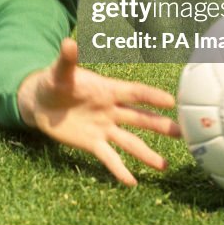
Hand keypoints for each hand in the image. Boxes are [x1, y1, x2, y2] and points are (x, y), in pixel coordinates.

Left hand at [17, 38, 181, 186]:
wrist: (40, 102)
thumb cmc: (53, 81)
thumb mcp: (59, 72)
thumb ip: (67, 60)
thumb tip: (68, 42)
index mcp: (107, 90)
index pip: (134, 92)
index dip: (151, 96)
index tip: (172, 101)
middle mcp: (110, 110)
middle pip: (140, 118)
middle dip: (160, 125)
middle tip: (183, 133)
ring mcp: (104, 128)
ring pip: (130, 141)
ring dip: (146, 153)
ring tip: (164, 166)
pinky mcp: (92, 143)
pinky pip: (109, 158)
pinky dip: (119, 170)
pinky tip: (132, 182)